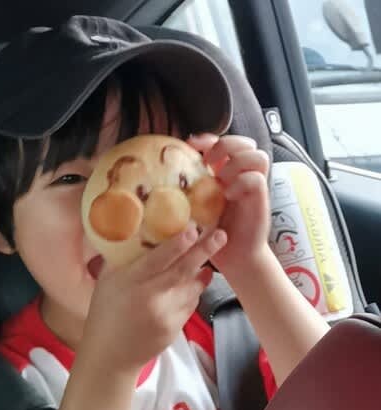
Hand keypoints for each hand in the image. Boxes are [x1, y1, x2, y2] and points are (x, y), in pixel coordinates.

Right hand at [82, 226, 226, 371]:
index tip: (193, 230)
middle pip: (183, 271)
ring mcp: (165, 315)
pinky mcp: (175, 329)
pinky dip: (192, 293)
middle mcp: (150, 298)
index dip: (177, 245)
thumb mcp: (106, 281)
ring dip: (201, 274)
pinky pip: (190, 305)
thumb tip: (141, 232)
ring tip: (206, 265)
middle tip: (221, 235)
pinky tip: (190, 287)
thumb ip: (123, 259)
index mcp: (131, 282)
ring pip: (191, 288)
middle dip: (204, 251)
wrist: (110, 354)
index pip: (158, 260)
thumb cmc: (106, 312)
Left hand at [187, 133, 269, 277]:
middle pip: (245, 142)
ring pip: (257, 155)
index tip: (190, 145)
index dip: (209, 138)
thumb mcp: (197, 209)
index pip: (223, 143)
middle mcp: (242, 177)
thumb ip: (190, 192)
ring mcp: (253, 188)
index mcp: (226, 175)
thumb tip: (161, 180)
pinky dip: (242, 182)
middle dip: (225, 145)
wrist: (235, 257)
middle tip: (208, 162)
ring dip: (237, 162)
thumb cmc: (213, 236)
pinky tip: (228, 195)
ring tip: (221, 180)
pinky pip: (258, 178)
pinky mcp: (260, 200)